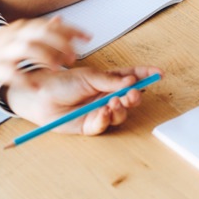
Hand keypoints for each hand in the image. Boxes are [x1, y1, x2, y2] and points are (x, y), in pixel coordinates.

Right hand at [0, 16, 88, 83]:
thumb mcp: (18, 35)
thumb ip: (39, 30)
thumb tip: (60, 20)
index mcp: (23, 29)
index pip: (50, 25)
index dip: (71, 30)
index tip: (88, 38)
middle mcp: (14, 37)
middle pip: (41, 33)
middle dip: (61, 43)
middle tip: (75, 57)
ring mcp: (2, 51)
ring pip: (27, 48)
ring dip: (46, 57)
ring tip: (59, 69)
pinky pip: (10, 72)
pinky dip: (25, 79)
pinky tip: (37, 87)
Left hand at [6, 65, 159, 135]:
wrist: (39, 97)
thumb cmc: (61, 83)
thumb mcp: (89, 77)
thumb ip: (112, 81)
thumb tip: (132, 81)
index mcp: (109, 81)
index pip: (133, 77)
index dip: (147, 75)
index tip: (159, 73)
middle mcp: (107, 96)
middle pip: (131, 98)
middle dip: (134, 97)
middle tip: (130, 95)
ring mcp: (100, 111)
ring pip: (121, 114)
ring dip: (120, 108)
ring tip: (111, 103)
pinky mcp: (90, 125)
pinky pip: (104, 125)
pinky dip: (105, 119)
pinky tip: (101, 112)